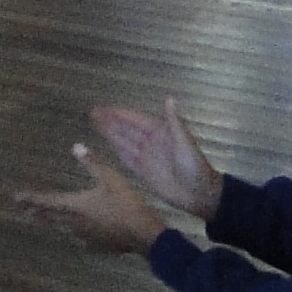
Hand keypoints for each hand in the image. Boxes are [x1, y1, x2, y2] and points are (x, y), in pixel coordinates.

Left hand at [13, 144, 174, 252]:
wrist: (143, 234)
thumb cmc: (126, 204)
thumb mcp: (111, 178)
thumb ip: (93, 162)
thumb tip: (77, 146)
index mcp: (75, 206)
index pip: (46, 201)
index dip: (30, 198)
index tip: (15, 198)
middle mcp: (75, 223)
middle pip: (49, 217)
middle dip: (35, 211)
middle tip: (22, 209)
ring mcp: (85, 236)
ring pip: (61, 229)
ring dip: (48, 222)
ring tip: (39, 219)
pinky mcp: (95, 245)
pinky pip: (77, 237)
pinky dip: (69, 232)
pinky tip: (72, 233)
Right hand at [87, 97, 221, 217]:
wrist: (199, 193)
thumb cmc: (194, 165)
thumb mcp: (185, 142)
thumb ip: (174, 121)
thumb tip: (169, 98)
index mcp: (159, 132)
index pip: (134, 120)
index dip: (119, 114)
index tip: (103, 108)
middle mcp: (150, 142)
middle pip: (126, 129)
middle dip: (110, 121)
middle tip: (93, 113)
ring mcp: (146, 157)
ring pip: (124, 142)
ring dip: (110, 134)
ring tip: (95, 124)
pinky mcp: (143, 172)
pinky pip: (127, 159)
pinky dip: (117, 151)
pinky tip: (107, 145)